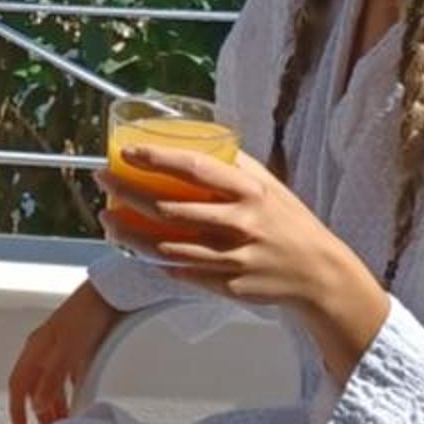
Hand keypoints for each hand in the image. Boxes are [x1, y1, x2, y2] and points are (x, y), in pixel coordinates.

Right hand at [8, 279, 120, 423]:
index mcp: (35, 348)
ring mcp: (59, 347)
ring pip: (49, 382)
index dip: (16, 408)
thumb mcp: (68, 350)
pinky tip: (77, 399)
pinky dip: (68, 392)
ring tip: (63, 422)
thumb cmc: (87, 315)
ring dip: (53, 404)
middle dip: (38, 411)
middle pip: (33, 386)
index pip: (18, 384)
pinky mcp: (76, 346)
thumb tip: (37, 405)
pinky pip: (65, 375)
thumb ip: (52, 379)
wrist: (110, 292)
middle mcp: (43, 349)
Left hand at [106, 142, 361, 314]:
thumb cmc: (289, 223)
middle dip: (129, 193)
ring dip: (131, 234)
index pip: (197, 169)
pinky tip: (138, 249)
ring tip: (108, 220)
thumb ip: (236, 166)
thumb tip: (199, 138)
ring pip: (168, 247)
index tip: (128, 150)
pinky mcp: (229, 285)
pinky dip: (158, 261)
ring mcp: (234, 258)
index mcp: (251, 192)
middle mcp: (241, 224)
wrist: (319, 273)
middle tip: (104, 180)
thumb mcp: (270, 187)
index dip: (159, 158)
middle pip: (171, 209)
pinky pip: (184, 272)